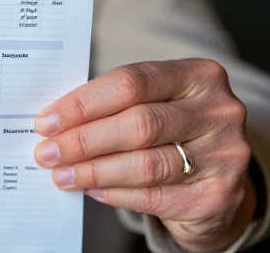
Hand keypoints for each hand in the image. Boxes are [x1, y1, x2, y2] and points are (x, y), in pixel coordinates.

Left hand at [34, 59, 255, 252]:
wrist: (218, 178)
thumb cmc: (172, 130)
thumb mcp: (154, 103)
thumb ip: (114, 104)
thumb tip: (55, 121)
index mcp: (197, 75)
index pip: (131, 82)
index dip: (83, 103)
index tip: (47, 121)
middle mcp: (218, 111)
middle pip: (138, 124)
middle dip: (83, 140)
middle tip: (48, 152)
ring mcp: (225, 154)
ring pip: (146, 164)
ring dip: (94, 171)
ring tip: (63, 174)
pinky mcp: (219, 196)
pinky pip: (156, 196)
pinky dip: (116, 193)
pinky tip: (92, 190)